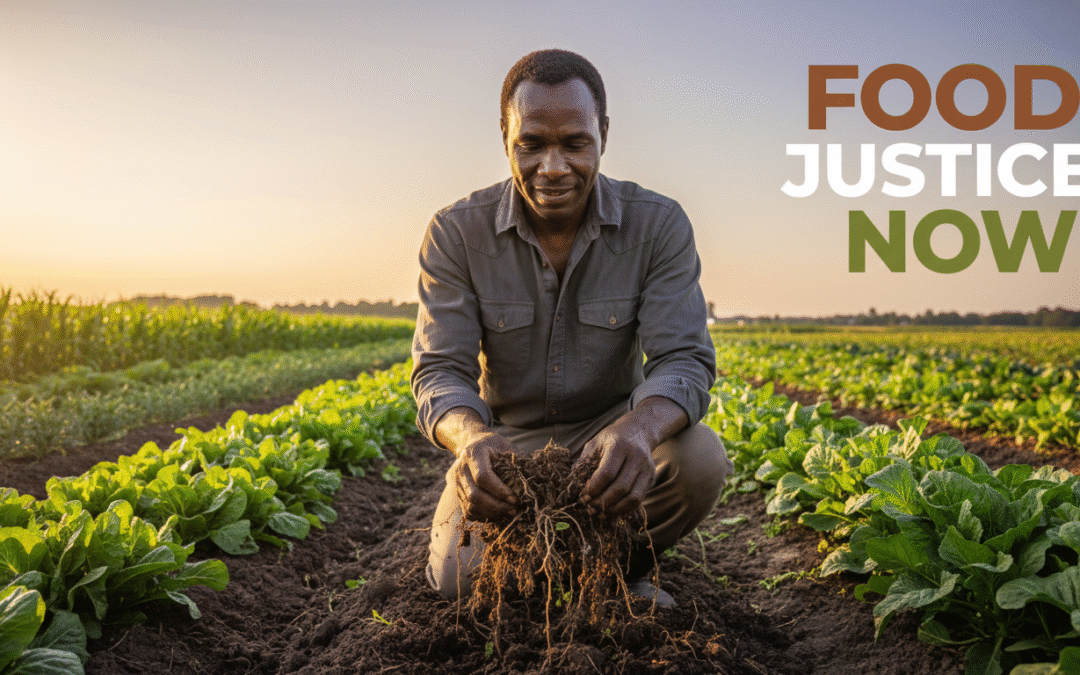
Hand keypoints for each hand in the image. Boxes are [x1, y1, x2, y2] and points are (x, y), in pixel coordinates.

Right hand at [448, 432, 518, 521]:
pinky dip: (483, 516)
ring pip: (470, 506)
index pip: (483, 476)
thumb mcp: (506, 446)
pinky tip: (497, 513)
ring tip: (508, 512)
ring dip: (491, 513)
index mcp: (474, 453)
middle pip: (474, 495)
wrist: (472, 442)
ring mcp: (455, 482)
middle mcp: (460, 468)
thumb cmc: (493, 445)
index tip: (515, 498)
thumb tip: (532, 479)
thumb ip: (517, 461)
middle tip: (514, 508)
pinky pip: (468, 512)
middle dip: (496, 506)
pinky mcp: (456, 493)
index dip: (499, 491)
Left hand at [577, 397, 688, 516]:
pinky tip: (611, 511)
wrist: (638, 431)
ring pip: (633, 498)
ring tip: (600, 513)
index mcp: (619, 446)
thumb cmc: (610, 439)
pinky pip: (639, 500)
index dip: (594, 488)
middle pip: (621, 487)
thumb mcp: (594, 444)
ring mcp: (647, 469)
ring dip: (615, 510)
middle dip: (603, 502)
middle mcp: (636, 457)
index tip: (584, 496)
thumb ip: (584, 463)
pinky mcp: (651, 479)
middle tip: (589, 508)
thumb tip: (573, 485)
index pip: (607, 473)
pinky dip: (625, 509)